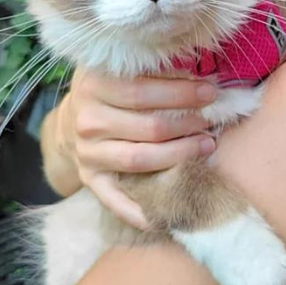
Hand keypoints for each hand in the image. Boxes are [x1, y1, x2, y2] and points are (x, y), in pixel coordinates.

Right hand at [55, 70, 217, 228]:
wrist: (75, 116)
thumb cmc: (111, 89)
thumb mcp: (121, 67)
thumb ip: (150, 67)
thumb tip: (201, 68)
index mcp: (93, 84)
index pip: (142, 91)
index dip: (181, 93)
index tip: (210, 92)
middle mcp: (87, 119)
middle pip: (147, 126)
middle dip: (187, 123)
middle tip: (210, 120)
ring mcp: (87, 151)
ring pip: (140, 158)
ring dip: (180, 155)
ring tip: (205, 145)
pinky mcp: (89, 177)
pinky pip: (114, 199)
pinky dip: (138, 212)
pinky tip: (163, 217)